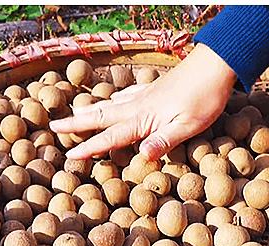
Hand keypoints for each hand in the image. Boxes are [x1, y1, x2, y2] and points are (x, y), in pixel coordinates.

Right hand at [50, 44, 236, 160]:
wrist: (215, 66)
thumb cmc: (205, 98)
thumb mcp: (188, 126)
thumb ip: (164, 141)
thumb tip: (141, 156)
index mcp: (143, 119)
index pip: (110, 137)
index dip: (89, 147)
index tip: (69, 155)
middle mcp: (138, 105)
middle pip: (101, 116)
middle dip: (76, 123)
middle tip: (53, 126)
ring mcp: (145, 95)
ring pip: (111, 104)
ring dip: (91, 111)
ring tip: (75, 115)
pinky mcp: (155, 89)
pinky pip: (127, 95)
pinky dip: (114, 100)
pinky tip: (113, 99)